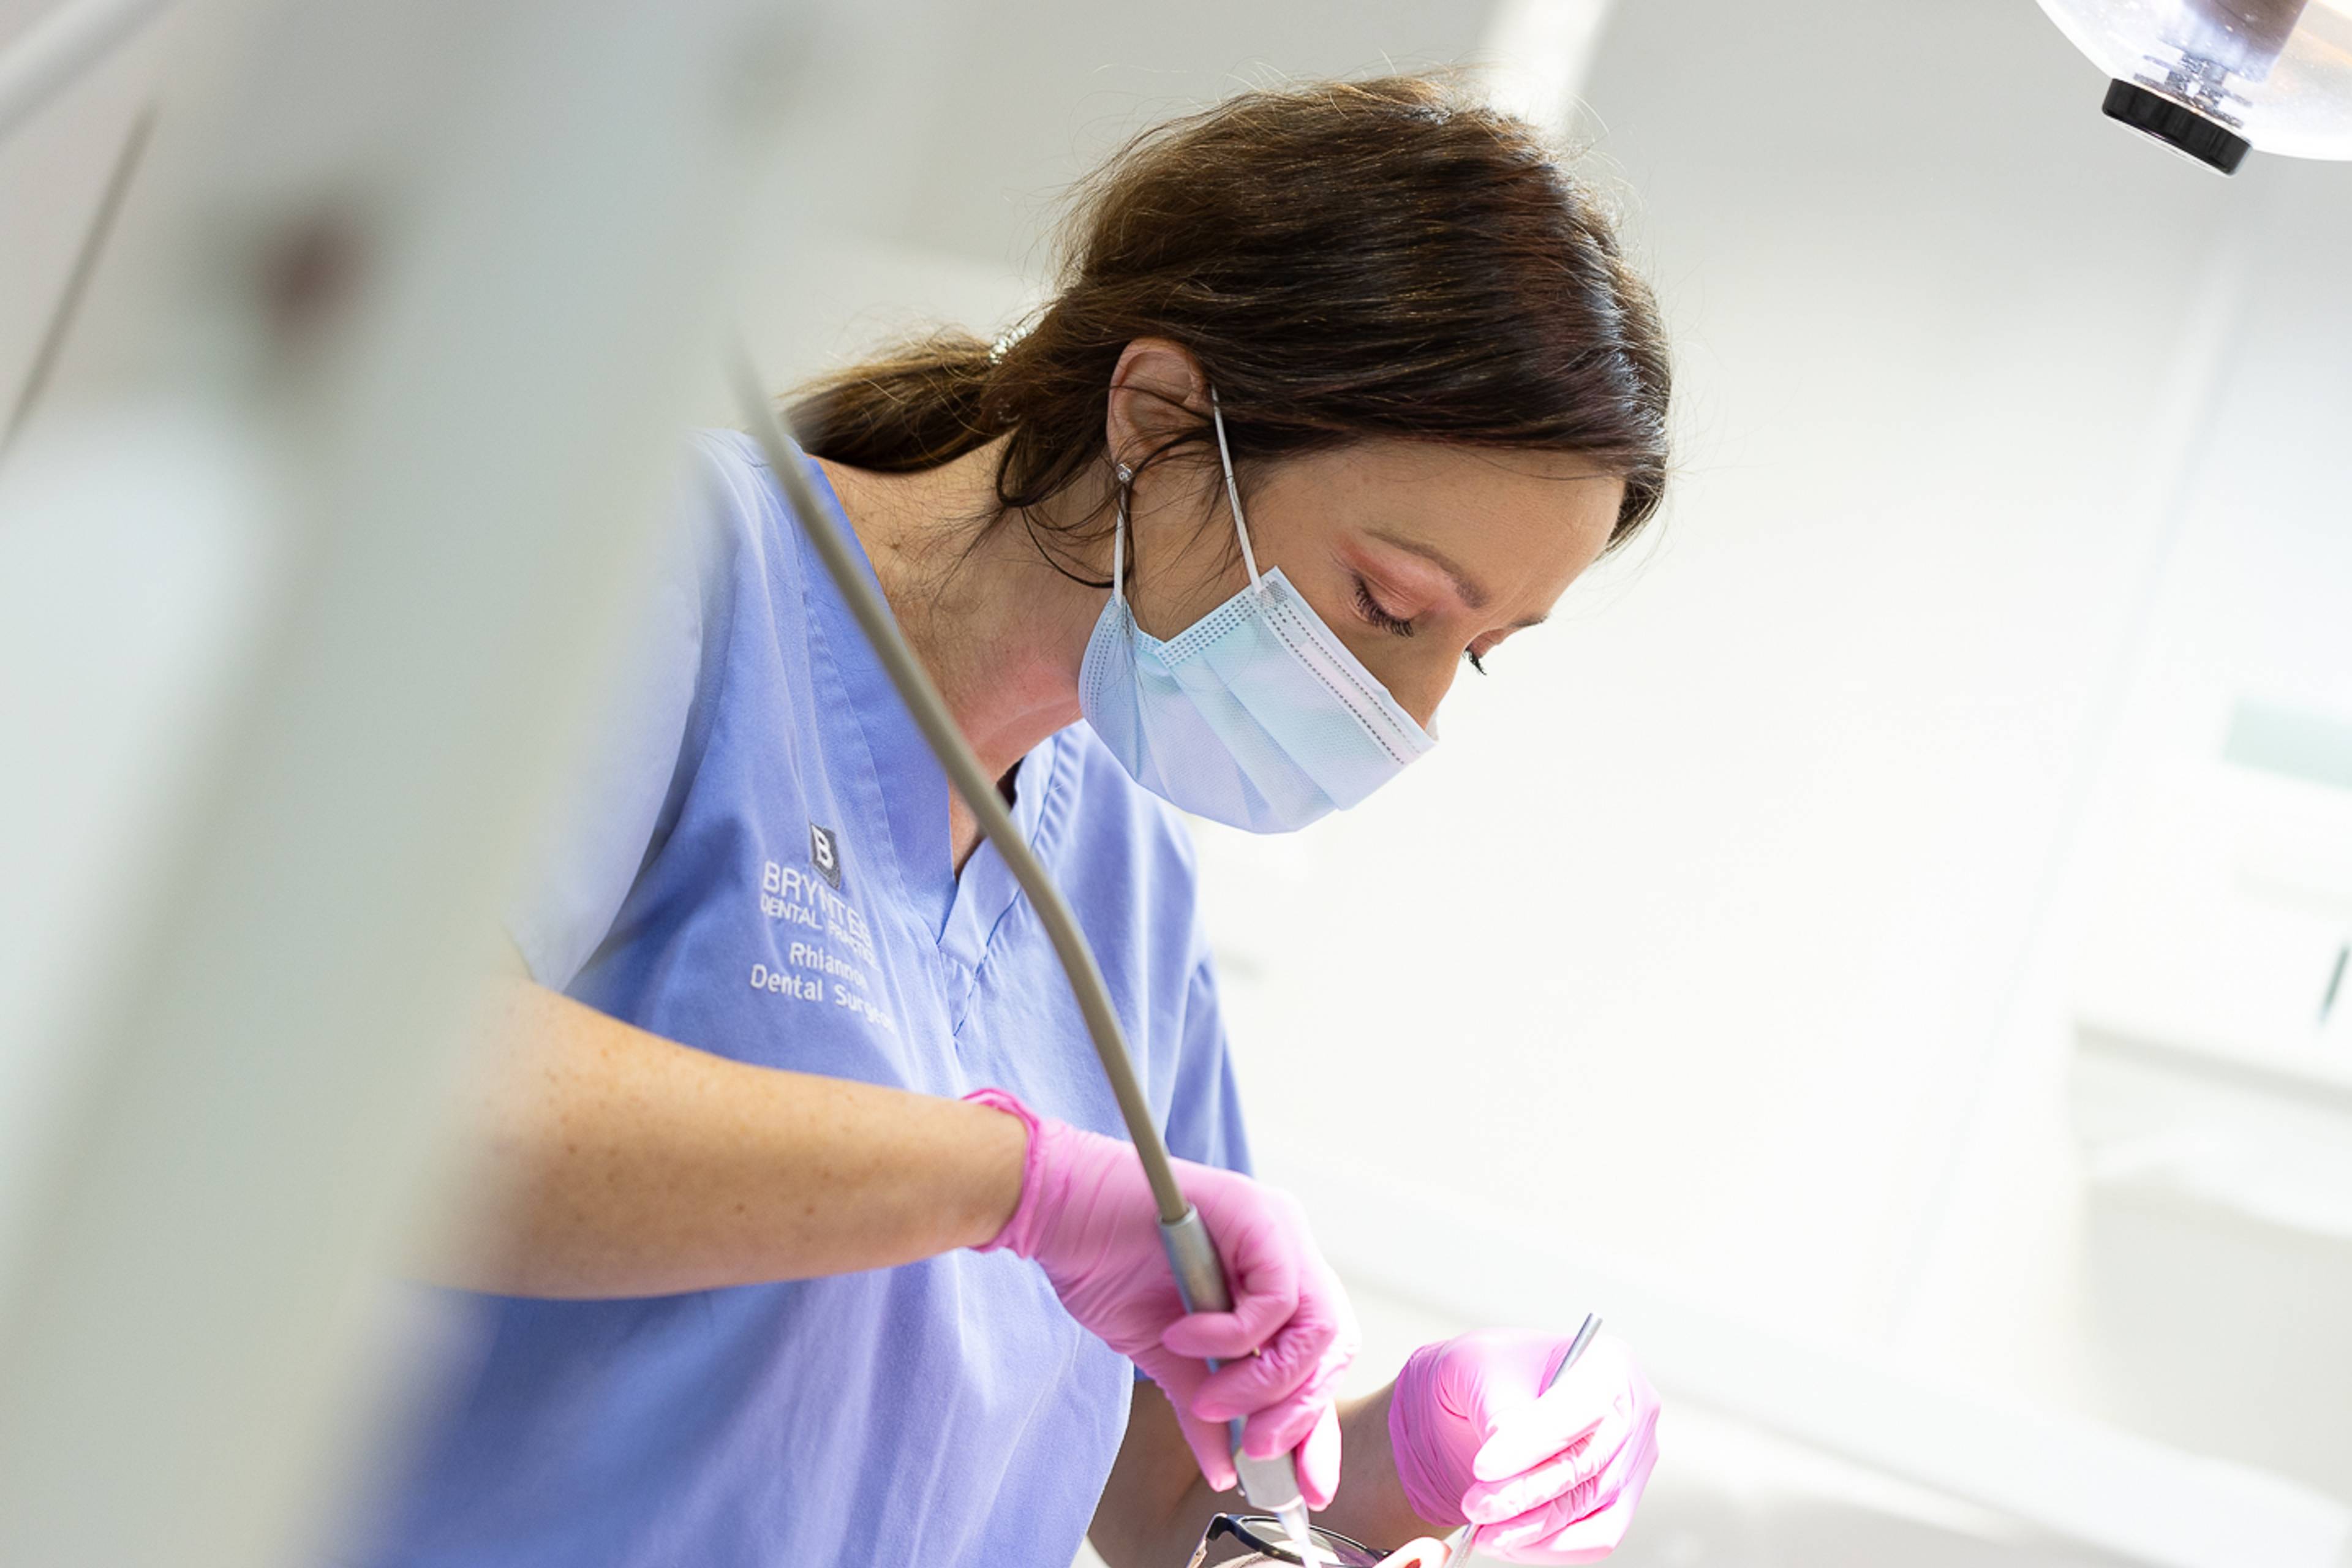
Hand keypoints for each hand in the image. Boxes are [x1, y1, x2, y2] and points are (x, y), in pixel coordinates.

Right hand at [966, 1089, 1357, 1505]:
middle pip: (1335, 1348)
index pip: (1323, 1362)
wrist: (1057, 1213)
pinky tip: (1185, 1336)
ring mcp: (1277, 1228)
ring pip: (1316, 1329)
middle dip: (1299, 1414)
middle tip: (1256, 1450)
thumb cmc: (1108, 1269)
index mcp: (1276, 1280)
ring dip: (1261, 1382)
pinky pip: (1274, 1300)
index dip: (1320, 1428)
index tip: (1308, 1489)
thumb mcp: (1166, 1358)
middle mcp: (1289, 1251)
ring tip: (1208, 1397)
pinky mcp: (1256, 1214)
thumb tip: (1224, 1471)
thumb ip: (1204, 1407)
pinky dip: (1231, 1335)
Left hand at [1387, 1327, 1658, 1563]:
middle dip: (1525, 1491)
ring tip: (1482, 1529)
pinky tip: (1507, 1541)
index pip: (1584, 1406)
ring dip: (1531, 1527)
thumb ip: (1499, 1405)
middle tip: (1475, 1505)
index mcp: (1609, 1361)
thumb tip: (1508, 1445)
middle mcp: (1633, 1412)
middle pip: (1588, 1463)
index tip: (1485, 1466)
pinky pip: (1594, 1538)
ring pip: (1589, 1508)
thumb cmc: (1488, 1372)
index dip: (1535, 1441)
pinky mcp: (1618, 1503)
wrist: (1483, 1401)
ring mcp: (1631, 1462)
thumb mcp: (1478, 1367)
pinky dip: (1549, 1547)